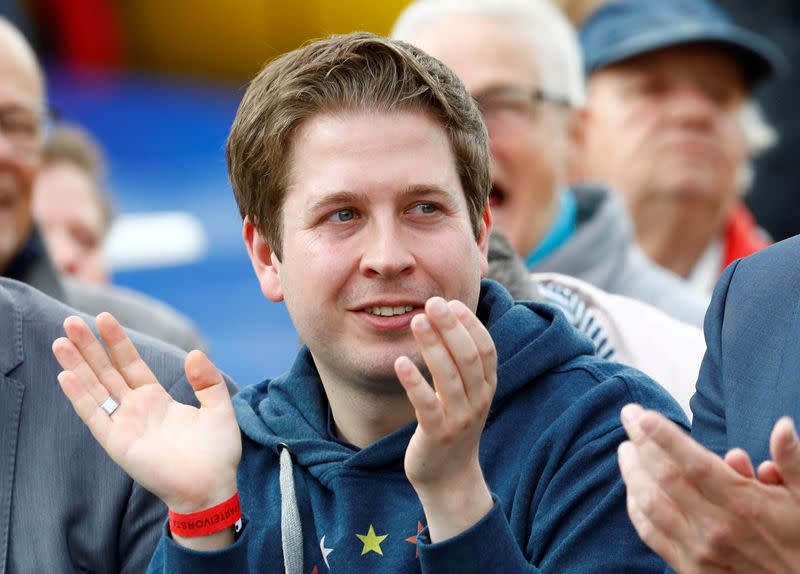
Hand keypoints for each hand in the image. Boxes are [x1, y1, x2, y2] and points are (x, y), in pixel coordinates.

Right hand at [53, 313, 241, 549]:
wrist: (212, 487)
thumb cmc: (217, 453)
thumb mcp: (218, 408)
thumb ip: (208, 381)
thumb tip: (195, 353)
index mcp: (156, 399)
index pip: (130, 364)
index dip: (117, 342)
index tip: (103, 318)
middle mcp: (136, 409)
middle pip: (106, 371)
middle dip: (89, 347)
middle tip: (71, 320)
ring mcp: (125, 425)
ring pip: (95, 389)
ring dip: (77, 366)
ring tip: (61, 341)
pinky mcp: (118, 443)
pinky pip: (95, 416)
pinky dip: (80, 397)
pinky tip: (66, 376)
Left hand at [395, 297, 495, 541]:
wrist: (450, 479)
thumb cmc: (453, 427)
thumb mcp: (467, 394)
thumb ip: (462, 363)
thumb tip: (449, 320)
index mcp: (486, 387)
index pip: (485, 348)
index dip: (470, 324)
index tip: (451, 303)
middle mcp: (478, 401)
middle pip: (468, 357)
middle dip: (451, 327)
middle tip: (432, 303)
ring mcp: (459, 419)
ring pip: (449, 376)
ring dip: (432, 345)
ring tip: (416, 321)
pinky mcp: (437, 435)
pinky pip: (427, 404)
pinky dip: (414, 382)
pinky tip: (401, 362)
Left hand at [617, 403, 799, 573]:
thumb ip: (793, 461)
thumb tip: (784, 426)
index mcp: (743, 504)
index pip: (695, 463)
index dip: (666, 437)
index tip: (644, 414)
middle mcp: (716, 526)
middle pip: (665, 476)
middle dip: (641, 441)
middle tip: (628, 414)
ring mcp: (699, 549)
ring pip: (650, 503)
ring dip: (632, 472)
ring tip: (625, 448)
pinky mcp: (688, 568)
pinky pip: (651, 533)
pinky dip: (636, 508)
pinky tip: (632, 488)